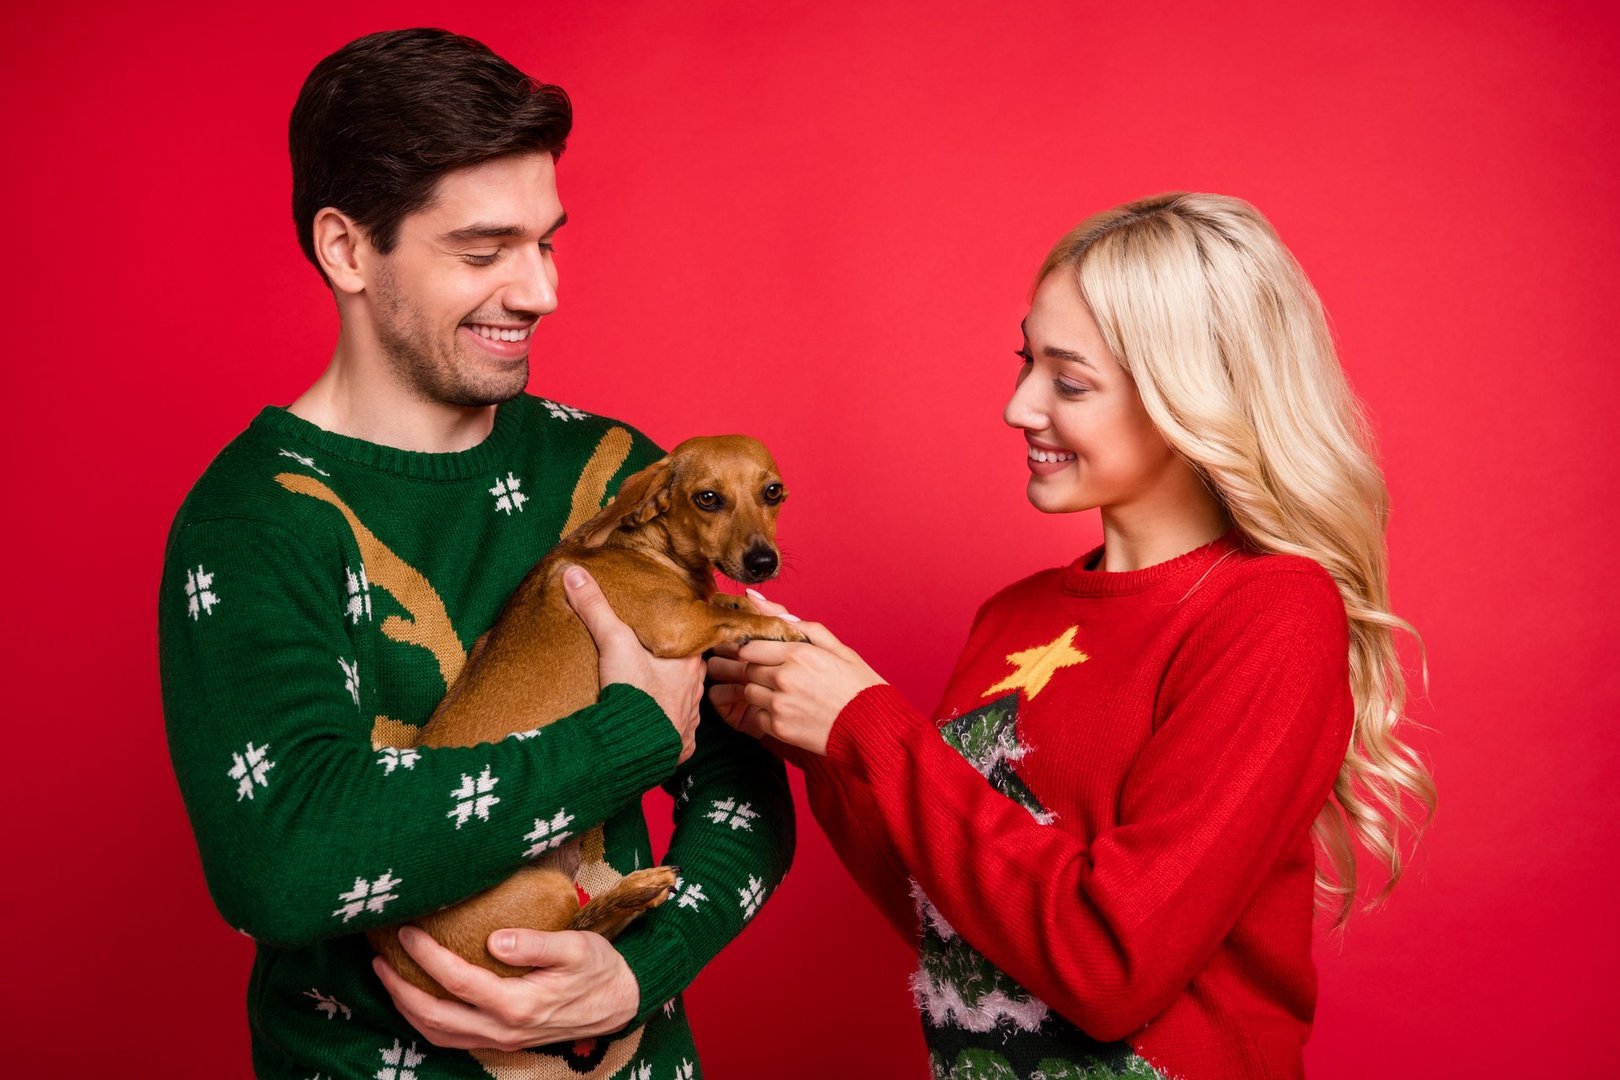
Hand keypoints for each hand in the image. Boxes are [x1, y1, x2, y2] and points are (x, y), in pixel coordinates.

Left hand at [373, 926, 639, 1050]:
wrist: (620, 1002)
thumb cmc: (599, 969)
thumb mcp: (577, 947)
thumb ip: (536, 944)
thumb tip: (496, 939)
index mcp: (518, 1005)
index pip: (458, 981)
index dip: (427, 957)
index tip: (407, 932)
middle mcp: (503, 1030)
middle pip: (436, 1016)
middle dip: (401, 990)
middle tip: (380, 961)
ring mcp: (501, 1040)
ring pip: (439, 1034)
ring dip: (409, 1009)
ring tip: (390, 980)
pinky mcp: (503, 1040)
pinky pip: (453, 1038)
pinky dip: (428, 1022)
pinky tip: (420, 1000)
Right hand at [563, 563, 703, 762]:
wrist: (635, 746)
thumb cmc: (634, 692)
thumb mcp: (613, 642)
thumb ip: (595, 608)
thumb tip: (574, 572)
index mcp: (689, 662)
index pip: (690, 641)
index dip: (675, 636)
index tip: (660, 633)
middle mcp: (697, 690)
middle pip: (686, 671)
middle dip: (670, 668)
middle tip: (648, 663)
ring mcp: (690, 719)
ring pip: (683, 701)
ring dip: (668, 698)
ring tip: (647, 694)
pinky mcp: (680, 745)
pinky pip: (676, 732)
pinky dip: (664, 728)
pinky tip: (650, 725)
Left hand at [706, 590, 884, 756]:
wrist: (874, 727)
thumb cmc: (858, 685)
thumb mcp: (836, 648)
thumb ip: (798, 624)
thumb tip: (757, 600)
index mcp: (798, 653)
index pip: (750, 647)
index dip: (756, 652)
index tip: (768, 657)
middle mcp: (784, 677)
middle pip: (748, 669)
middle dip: (760, 671)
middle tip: (783, 678)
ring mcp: (780, 704)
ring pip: (749, 692)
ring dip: (762, 693)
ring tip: (788, 696)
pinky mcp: (779, 728)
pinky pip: (757, 716)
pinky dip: (768, 715)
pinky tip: (791, 713)